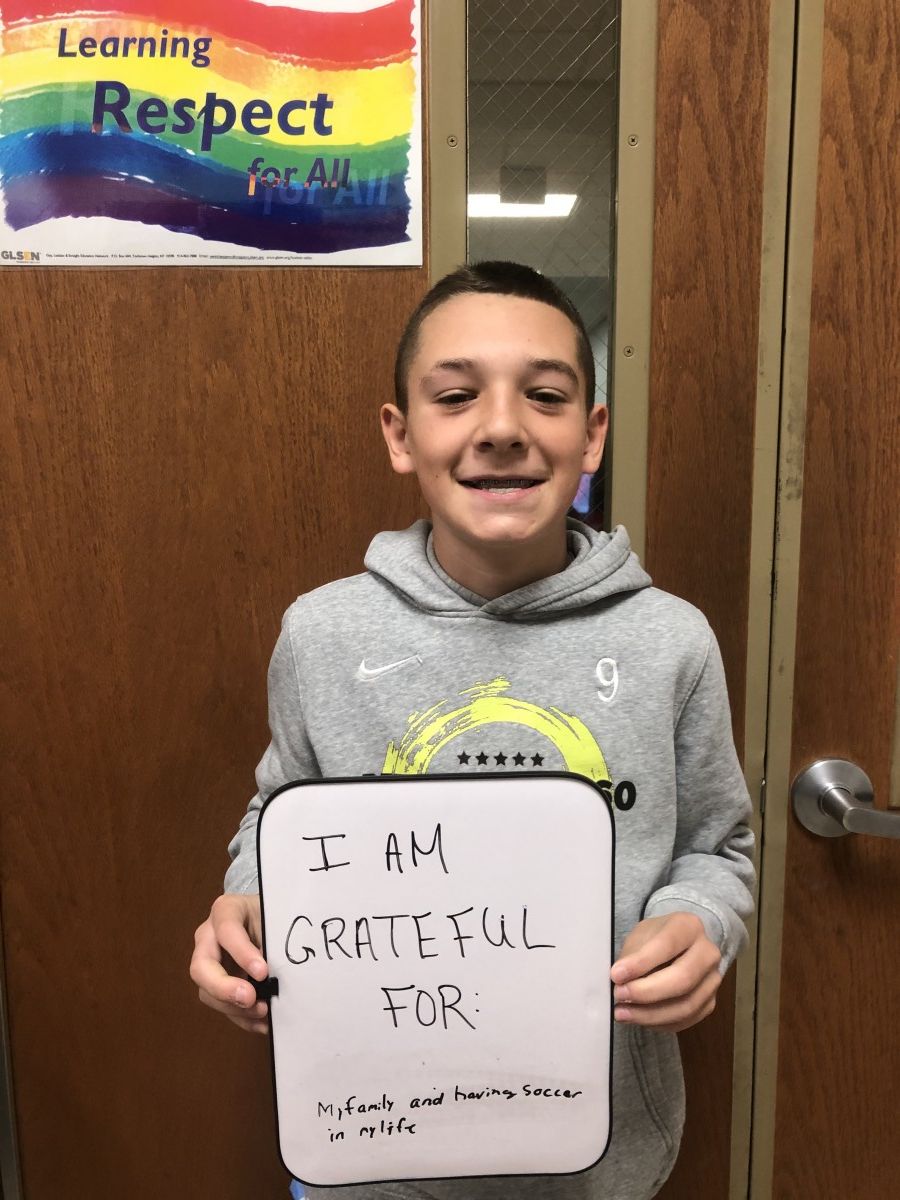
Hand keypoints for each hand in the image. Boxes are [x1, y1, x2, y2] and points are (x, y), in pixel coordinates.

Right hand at [190, 893, 269, 1033]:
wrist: (270, 917)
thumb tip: (274, 975)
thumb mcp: (276, 916)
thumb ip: (273, 939)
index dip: (242, 953)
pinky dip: (242, 1018)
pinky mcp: (217, 984)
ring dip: (234, 1008)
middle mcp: (209, 937)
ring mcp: (209, 962)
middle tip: (249, 999)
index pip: (227, 930)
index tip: (263, 972)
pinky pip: (221, 1006)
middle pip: (201, 967)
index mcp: (225, 911)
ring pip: (207, 992)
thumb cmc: (273, 913)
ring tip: (263, 1012)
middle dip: (224, 988)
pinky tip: (262, 1023)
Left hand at [610, 913, 721, 1032]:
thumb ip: (633, 956)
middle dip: (646, 992)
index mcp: (689, 927)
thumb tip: (620, 981)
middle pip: (683, 979)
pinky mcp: (710, 1003)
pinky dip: (659, 1023)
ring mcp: (712, 980)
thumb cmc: (655, 939)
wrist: (678, 947)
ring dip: (650, 1014)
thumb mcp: (641, 935)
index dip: (641, 963)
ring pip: (686, 1006)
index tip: (616, 974)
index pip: (667, 945)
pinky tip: (638, 1018)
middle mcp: (708, 953)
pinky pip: (686, 1020)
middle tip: (619, 995)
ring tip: (622, 1012)